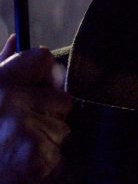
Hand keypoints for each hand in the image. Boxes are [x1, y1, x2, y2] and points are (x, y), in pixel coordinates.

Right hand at [0, 35, 71, 183]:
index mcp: (0, 81)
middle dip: (49, 114)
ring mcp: (26, 129)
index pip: (43, 58)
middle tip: (23, 128)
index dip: (45, 74)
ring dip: (46, 140)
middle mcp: (14, 100)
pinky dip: (44, 164)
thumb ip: (2, 66)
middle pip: (63, 98)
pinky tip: (19, 164)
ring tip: (16, 148)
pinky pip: (58, 155)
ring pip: (62, 129)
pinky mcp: (36, 157)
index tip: (39, 87)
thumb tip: (15, 40)